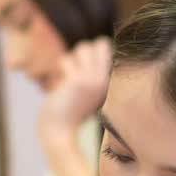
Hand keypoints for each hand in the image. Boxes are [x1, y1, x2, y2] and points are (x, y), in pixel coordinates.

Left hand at [38, 37, 111, 152]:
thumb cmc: (73, 111)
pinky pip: (67, 60)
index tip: (86, 72)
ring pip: (84, 47)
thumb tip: (98, 45)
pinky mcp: (79, 82)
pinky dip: (62, 68)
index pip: (111, 49)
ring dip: (73, 59)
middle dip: (86, 52)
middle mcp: (109, 80)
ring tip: (72, 77)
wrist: (60, 132)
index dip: (97, 53)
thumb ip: (96, 71)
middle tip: (79, 71)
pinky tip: (64, 84)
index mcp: (114, 82)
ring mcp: (95, 81)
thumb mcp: (91, 90)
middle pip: (101, 43)